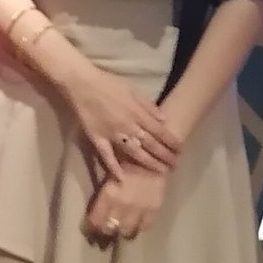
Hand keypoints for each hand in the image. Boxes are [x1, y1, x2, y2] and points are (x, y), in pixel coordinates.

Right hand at [59, 63, 181, 178]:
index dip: (171, 142)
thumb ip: (148, 105)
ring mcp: (112, 134)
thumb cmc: (108, 83)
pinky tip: (122, 178)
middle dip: (165, 156)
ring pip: (134, 152)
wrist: (82, 83)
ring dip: (148, 163)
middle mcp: (128, 126)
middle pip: (151, 144)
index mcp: (137, 113)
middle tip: (175, 165)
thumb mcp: (132, 89)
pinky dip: (114, 167)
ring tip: (160, 172)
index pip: (160, 131)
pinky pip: (106, 156)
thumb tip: (164, 120)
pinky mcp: (97, 139)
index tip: (180, 150)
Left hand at [83, 164, 166, 244]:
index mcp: (109, 196)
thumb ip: (102, 195)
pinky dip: (139, 228)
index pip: (96, 221)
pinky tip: (136, 224)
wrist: (151, 154)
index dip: (91, 227)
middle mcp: (123, 206)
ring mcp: (140, 209)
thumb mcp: (108, 176)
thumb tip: (96, 211)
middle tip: (105, 228)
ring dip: (122, 231)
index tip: (89, 228)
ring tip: (120, 228)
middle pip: (110, 229)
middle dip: (106, 230)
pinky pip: (145, 226)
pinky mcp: (154, 209)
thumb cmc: (125, 159)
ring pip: (127, 232)